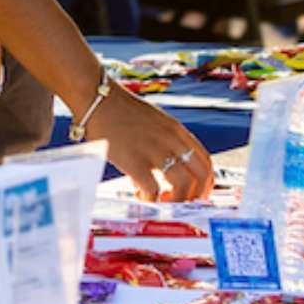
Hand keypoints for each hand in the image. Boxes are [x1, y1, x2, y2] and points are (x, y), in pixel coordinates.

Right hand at [87, 85, 213, 202]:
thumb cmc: (121, 111)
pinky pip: (153, 190)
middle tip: (182, 204)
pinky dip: (151, 200)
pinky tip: (141, 197)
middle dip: (195, 196)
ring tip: (162, 202)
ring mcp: (154, 150)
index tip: (197, 195)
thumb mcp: (152, 122)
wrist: (98, 98)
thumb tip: (156, 177)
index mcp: (177, 130)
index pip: (205, 161)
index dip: (206, 184)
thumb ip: (162, 145)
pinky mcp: (135, 161)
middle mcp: (171, 139)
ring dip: (176, 201)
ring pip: (183, 185)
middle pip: (200, 176)